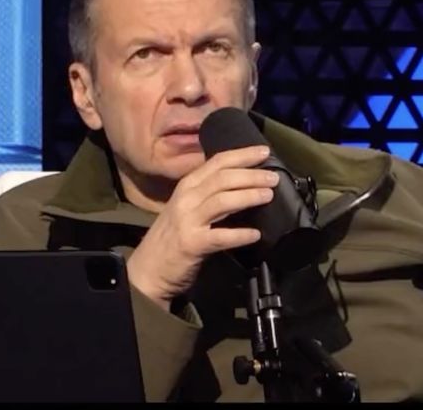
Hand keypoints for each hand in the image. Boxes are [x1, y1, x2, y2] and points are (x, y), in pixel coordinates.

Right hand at [126, 145, 277, 310]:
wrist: (147, 270)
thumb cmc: (171, 237)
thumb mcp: (187, 208)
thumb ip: (208, 195)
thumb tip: (243, 184)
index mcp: (186, 186)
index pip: (217, 162)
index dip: (242, 155)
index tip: (264, 151)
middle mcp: (186, 198)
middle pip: (222, 178)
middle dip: (251, 175)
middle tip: (274, 177)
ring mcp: (187, 220)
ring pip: (222, 201)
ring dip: (248, 195)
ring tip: (268, 195)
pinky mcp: (191, 244)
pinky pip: (220, 236)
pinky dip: (239, 234)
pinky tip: (255, 234)